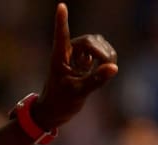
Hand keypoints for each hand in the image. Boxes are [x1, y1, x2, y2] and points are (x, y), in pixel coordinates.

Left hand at [33, 3, 117, 129]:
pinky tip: (103, 71)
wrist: (55, 111)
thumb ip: (95, 80)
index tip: (60, 6)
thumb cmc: (60, 102)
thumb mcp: (77, 92)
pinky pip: (100, 52)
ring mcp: (76, 56)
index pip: (61, 35)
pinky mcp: (84, 61)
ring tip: (104, 72)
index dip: (62, 21)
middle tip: (107, 67)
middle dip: (102, 51)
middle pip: (89, 40)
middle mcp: (67, 53)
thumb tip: (113, 67)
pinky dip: (106, 60)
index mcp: (59, 57)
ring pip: (97, 44)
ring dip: (106, 55)